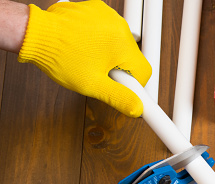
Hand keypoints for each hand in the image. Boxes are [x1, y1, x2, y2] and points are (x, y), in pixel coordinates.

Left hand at [17, 0, 150, 116]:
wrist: (36, 34)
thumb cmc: (60, 57)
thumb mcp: (92, 85)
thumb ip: (119, 98)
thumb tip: (136, 108)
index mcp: (123, 45)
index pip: (144, 71)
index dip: (133, 85)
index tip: (122, 88)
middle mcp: (120, 26)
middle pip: (132, 57)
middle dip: (119, 68)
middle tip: (98, 72)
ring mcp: (108, 15)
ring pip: (120, 43)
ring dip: (109, 53)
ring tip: (88, 57)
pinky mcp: (98, 9)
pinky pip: (108, 29)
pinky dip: (100, 38)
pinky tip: (85, 45)